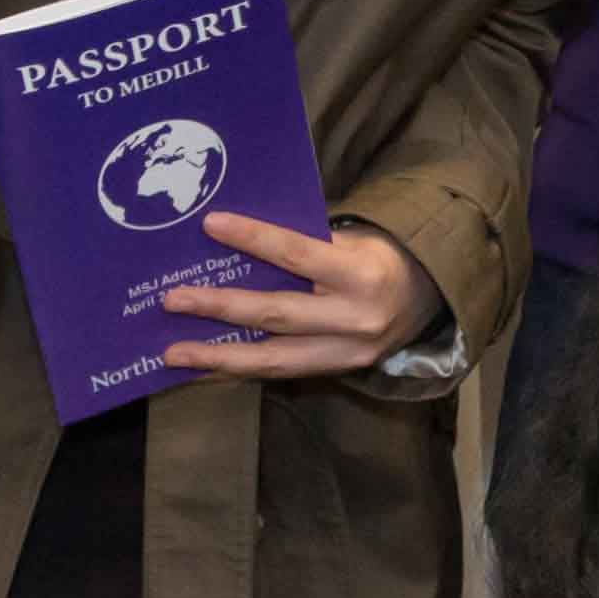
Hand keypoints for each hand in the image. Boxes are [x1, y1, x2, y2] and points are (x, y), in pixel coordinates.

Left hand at [159, 218, 436, 376]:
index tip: (210, 224)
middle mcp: (356, 318)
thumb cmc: (377, 258)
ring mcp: (348, 353)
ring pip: (274, 359)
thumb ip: (305, 244)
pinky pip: (281, 373)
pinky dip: (238, 370)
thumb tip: (235, 237)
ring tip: (173, 353)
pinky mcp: (338, 372)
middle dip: (220, 307)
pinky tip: (204, 368)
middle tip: (173, 300)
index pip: (298, 253)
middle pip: (277, 313)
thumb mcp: (353, 241)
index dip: (253, 238)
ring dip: (218, 356)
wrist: (425, 299)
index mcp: (362, 273)